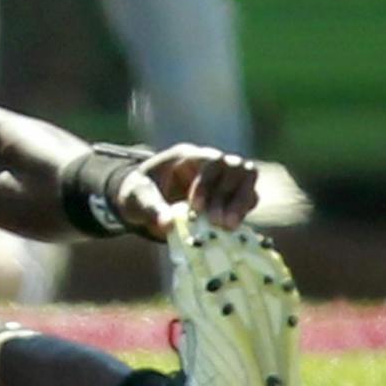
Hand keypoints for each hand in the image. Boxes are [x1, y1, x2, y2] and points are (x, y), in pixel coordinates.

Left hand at [115, 144, 262, 237]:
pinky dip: (243, 211)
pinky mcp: (230, 194)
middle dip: (227, 196)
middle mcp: (208, 162)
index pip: (210, 160)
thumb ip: (150, 208)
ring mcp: (222, 176)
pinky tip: (230, 228)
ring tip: (228, 226)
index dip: (208, 183)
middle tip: (217, 222)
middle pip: (236, 167)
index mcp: (186, 156)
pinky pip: (249, 196)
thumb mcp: (136, 198)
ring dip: (241, 203)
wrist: (143, 201)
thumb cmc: (138, 192)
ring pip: (247, 179)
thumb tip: (168, 224)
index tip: (195, 208)